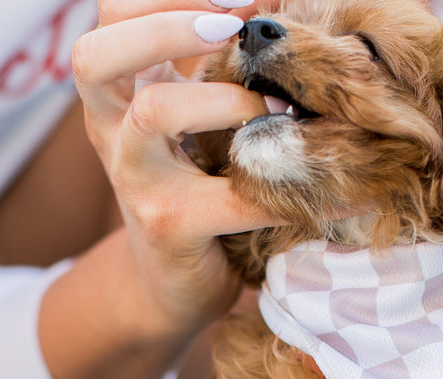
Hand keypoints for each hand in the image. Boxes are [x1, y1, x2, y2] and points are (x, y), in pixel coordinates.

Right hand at [71, 0, 276, 337]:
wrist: (166, 285)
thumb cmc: (190, 185)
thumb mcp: (188, 117)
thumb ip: (209, 66)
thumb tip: (273, 12)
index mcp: (116, 91)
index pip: (111, 14)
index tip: (233, 4)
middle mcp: (111, 128)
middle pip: (97, 55)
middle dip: (166, 26)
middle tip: (231, 26)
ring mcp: (135, 178)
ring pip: (153, 111)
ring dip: (224, 97)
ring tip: (276, 105)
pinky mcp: (171, 226)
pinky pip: (234, 197)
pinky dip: (294, 188)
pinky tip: (344, 189)